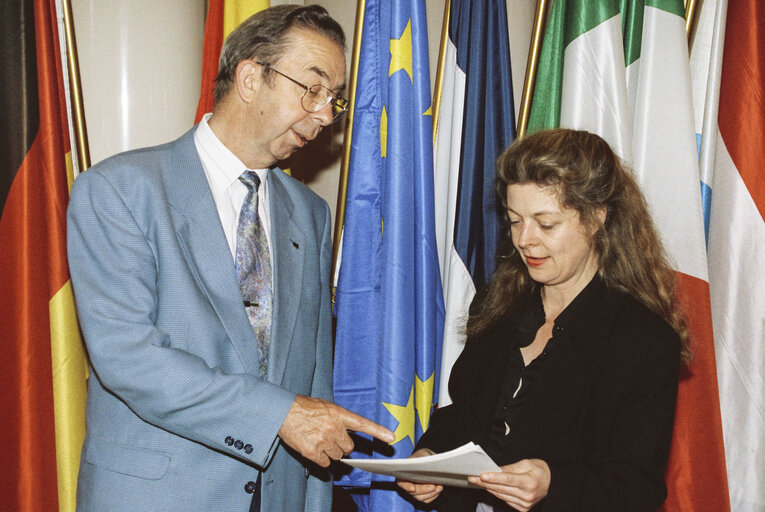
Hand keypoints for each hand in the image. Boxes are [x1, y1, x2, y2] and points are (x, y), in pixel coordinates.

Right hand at [278, 395, 393, 466]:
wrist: (283, 411)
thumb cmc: (304, 407)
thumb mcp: (326, 406)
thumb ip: (340, 418)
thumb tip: (349, 431)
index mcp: (339, 414)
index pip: (363, 424)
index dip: (378, 432)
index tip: (391, 438)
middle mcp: (334, 428)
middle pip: (348, 447)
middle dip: (341, 445)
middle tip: (329, 436)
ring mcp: (324, 440)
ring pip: (337, 456)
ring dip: (330, 451)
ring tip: (318, 439)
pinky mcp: (312, 452)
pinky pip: (324, 463)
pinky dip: (320, 459)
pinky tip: (313, 448)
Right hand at [396, 449, 443, 503]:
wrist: (429, 461)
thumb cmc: (423, 456)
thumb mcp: (423, 454)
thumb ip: (424, 458)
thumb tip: (427, 464)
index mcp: (403, 473)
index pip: (401, 482)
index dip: (406, 486)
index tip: (413, 488)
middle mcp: (407, 484)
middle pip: (413, 492)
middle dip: (423, 490)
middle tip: (433, 486)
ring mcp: (414, 491)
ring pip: (420, 498)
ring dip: (430, 494)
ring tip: (439, 487)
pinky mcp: (421, 495)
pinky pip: (426, 500)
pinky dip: (433, 496)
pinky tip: (438, 490)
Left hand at [467, 459, 549, 511]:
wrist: (550, 482)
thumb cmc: (537, 470)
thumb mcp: (525, 463)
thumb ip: (509, 468)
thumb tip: (494, 470)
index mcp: (530, 482)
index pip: (508, 479)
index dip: (494, 477)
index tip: (482, 475)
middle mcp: (528, 496)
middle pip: (502, 488)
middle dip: (485, 482)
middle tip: (472, 477)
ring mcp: (525, 504)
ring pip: (501, 495)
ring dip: (488, 488)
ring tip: (477, 481)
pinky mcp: (523, 509)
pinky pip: (505, 500)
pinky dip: (496, 493)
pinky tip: (488, 488)